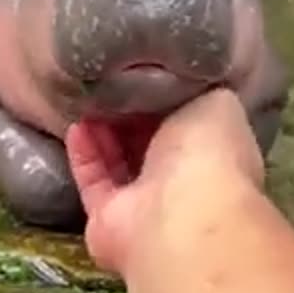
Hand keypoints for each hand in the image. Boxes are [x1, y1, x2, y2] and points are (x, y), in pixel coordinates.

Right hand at [65, 88, 265, 275]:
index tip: (144, 73)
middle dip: (130, 113)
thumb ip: (194, 91)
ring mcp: (146, 203)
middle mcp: (183, 180)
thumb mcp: (216, 101)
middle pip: (150, 141)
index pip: (187, 121)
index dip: (164, 97)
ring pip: (119, 161)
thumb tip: (174, 83)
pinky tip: (77, 124)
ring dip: (104, 130)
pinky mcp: (108, 219)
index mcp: (215, 153)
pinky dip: (85, 153)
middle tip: (109, 82)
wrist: (181, 216)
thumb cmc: (208, 152)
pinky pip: (94, 180)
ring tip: (89, 97)